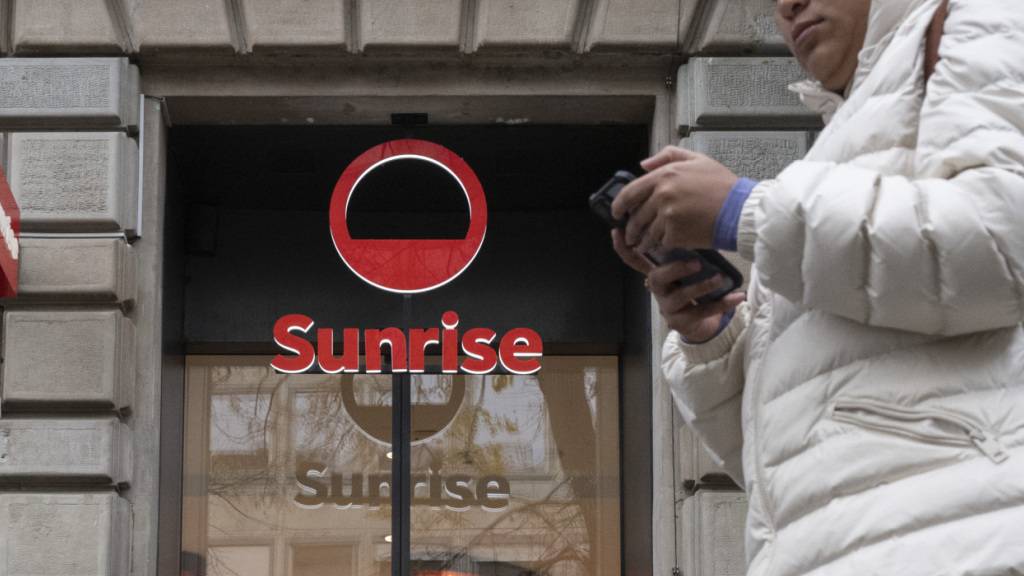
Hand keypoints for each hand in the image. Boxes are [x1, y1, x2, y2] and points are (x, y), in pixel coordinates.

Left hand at [610, 146, 737, 252]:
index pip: (630, 192)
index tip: (616, 213)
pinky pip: (661, 243)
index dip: (619, 205)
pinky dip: (661, 246)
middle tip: (631, 235)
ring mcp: (667, 215)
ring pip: (646, 233)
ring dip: (643, 241)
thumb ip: (668, 156)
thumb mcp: (697, 160)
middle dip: (631, 228)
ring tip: (645, 244)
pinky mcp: (675, 234)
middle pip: (636, 217)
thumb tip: (643, 164)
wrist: (740, 209)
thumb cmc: (722, 185)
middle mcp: (662, 194)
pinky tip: (665, 246)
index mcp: (664, 175)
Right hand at [612, 229, 744, 342]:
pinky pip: (703, 311)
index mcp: (657, 273)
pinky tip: (738, 296)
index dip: (623, 247)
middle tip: (696, 262)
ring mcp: (669, 307)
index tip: (618, 231)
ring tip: (719, 278)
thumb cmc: (692, 287)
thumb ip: (682, 250)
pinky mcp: (683, 322)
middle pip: (656, 278)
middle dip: (675, 269)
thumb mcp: (685, 267)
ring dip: (700, 286)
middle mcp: (659, 289)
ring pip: (680, 297)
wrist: (701, 323)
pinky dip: (722, 303)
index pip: (633, 260)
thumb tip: (690, 220)